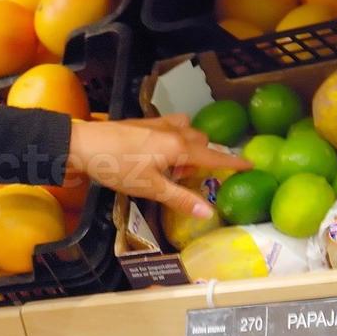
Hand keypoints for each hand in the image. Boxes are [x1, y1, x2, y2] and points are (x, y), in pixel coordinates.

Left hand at [66, 116, 250, 217]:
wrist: (84, 144)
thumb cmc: (117, 167)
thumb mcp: (150, 188)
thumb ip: (180, 199)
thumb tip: (209, 213)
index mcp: (179, 147)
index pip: (213, 157)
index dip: (232, 163)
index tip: (251, 164)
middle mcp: (174, 131)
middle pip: (201, 143)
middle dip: (203, 158)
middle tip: (188, 178)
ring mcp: (159, 123)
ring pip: (187, 132)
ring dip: (188, 147)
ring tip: (172, 168)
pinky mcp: (145, 122)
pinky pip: (172, 127)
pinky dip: (174, 139)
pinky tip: (159, 153)